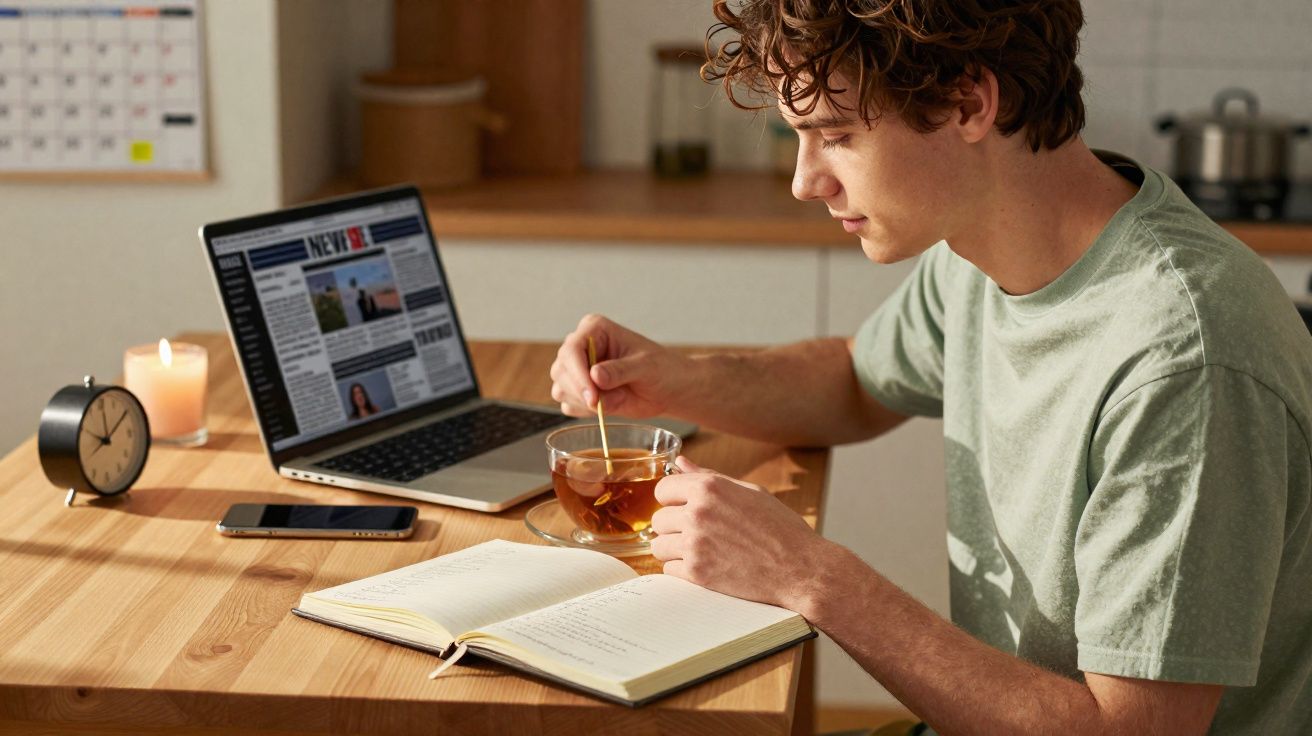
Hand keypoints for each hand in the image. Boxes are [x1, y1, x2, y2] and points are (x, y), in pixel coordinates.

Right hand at [549, 314, 688, 417]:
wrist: (669, 389)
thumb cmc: (661, 369)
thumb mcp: (646, 367)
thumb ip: (620, 370)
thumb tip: (595, 375)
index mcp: (594, 330)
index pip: (572, 350)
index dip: (577, 375)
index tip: (593, 397)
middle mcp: (580, 347)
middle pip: (560, 371)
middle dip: (581, 391)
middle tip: (607, 403)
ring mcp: (577, 369)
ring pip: (561, 389)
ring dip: (586, 402)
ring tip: (618, 398)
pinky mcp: (578, 390)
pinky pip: (569, 405)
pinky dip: (586, 411)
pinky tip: (610, 405)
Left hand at [650, 456, 831, 613]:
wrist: (800, 568)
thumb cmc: (780, 528)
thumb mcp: (748, 492)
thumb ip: (709, 477)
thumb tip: (680, 463)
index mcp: (709, 488)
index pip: (662, 489)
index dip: (673, 500)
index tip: (685, 508)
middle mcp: (697, 513)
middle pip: (658, 520)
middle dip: (673, 527)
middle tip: (698, 534)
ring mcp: (695, 544)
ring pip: (658, 546)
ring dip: (674, 549)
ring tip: (700, 551)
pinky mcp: (697, 573)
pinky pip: (668, 570)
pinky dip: (682, 570)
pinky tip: (705, 565)